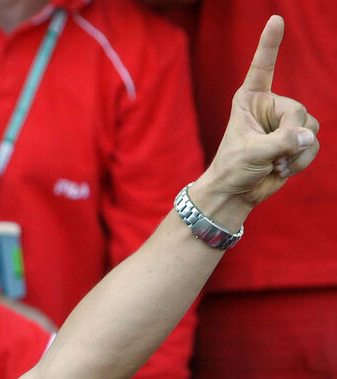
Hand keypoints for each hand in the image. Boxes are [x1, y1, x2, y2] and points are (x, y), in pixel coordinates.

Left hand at [199, 16, 319, 207]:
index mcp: (250, 99)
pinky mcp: (296, 140)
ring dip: (296, 152)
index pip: (262, 66)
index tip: (275, 19)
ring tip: (275, 163)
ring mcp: (284, 123)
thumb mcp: (251, 154)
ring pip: (310, 127)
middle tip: (274, 154)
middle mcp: (269, 107)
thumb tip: (307, 137)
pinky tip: (282, 169)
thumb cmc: (232, 168)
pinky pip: (313, 144)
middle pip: (299, 110)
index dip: (270, 43)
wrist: (236, 192)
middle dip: (290, 135)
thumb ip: (279, 143)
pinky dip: (301, 160)